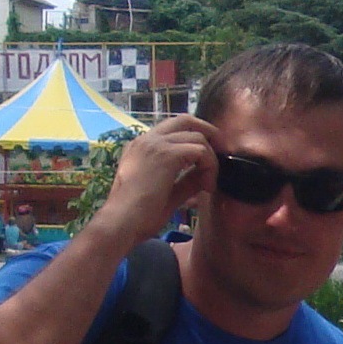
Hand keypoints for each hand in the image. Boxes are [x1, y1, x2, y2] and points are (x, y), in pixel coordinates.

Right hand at [95, 114, 218, 246]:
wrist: (121, 223)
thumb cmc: (137, 217)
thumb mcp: (167, 194)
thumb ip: (186, 181)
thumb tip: (205, 175)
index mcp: (140, 147)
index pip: (173, 130)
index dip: (194, 140)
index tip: (206, 162)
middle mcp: (146, 140)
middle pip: (186, 120)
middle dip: (209, 133)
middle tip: (222, 152)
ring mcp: (155, 144)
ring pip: (197, 136)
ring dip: (210, 158)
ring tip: (209, 183)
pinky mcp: (166, 155)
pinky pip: (200, 149)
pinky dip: (209, 166)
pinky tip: (207, 186)